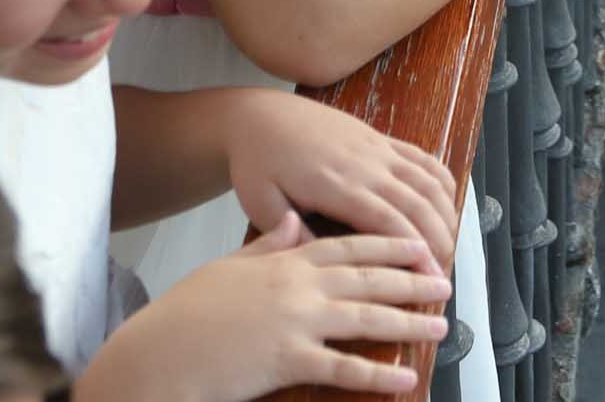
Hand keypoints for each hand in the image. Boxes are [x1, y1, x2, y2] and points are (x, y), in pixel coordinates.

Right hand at [77, 212, 447, 400]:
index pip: (350, 247)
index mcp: (285, 261)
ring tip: (439, 326)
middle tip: (446, 283)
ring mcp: (296, 322)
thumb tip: (293, 225)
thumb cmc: (186, 315)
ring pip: (367, 318)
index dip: (390, 245)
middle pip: (369, 279)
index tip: (420, 245)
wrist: (158, 353)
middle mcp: (298, 286)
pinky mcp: (289, 359)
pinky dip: (377, 375)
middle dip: (413, 279)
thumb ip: (267, 248)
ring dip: (408, 323)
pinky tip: (403, 379)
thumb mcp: (227, 268)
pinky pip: (344, 368)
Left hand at [225, 91, 460, 270]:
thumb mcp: (260, 203)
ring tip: (450, 245)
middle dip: (437, 239)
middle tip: (443, 273)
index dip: (414, 250)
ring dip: (445, 213)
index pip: (388, 221)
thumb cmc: (257, 163)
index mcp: (337, 185)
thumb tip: (323, 262)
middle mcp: (366, 165)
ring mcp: (377, 149)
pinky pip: (422, 158)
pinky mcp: (381, 139)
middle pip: (417, 204)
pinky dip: (443, 180)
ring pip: (427, 181)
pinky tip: (449, 202)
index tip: (428, 276)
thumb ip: (291, 235)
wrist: (261, 116)